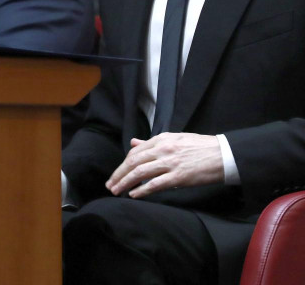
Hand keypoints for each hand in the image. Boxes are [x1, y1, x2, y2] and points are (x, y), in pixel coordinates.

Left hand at [105, 133, 223, 198]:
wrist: (223, 154)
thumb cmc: (200, 147)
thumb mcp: (174, 139)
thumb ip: (152, 143)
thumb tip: (134, 143)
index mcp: (161, 139)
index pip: (135, 152)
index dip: (123, 164)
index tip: (116, 173)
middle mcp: (163, 149)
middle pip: (133, 162)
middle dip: (119, 174)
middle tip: (110, 185)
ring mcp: (170, 163)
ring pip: (140, 173)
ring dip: (125, 183)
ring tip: (117, 190)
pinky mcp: (179, 176)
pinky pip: (155, 184)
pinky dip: (142, 190)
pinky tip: (133, 195)